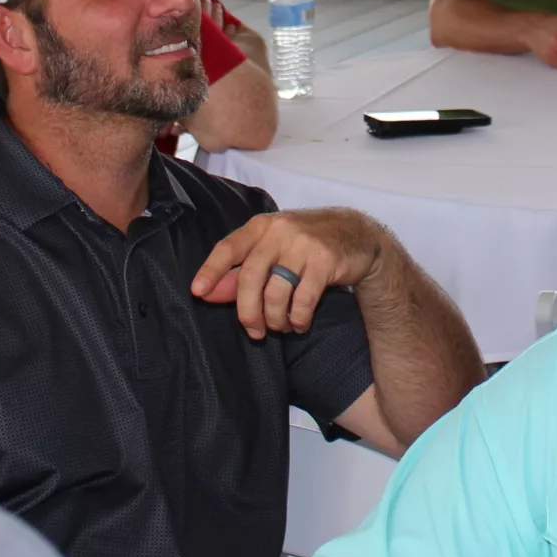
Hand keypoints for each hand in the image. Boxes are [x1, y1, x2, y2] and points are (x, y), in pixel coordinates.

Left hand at [191, 207, 388, 340]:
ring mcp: (304, 245)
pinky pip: (303, 301)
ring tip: (281, 327)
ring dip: (275, 319)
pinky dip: (298, 319)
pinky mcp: (325, 261)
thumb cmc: (306, 244)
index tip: (198, 292)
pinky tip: (299, 323)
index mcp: (261, 226)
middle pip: (250, 277)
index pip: (229, 247)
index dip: (212, 270)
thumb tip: (208, 293)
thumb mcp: (272, 250)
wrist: (358, 235)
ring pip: (276, 293)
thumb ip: (241, 271)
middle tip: (253, 330)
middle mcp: (280, 232)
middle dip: (247, 311)